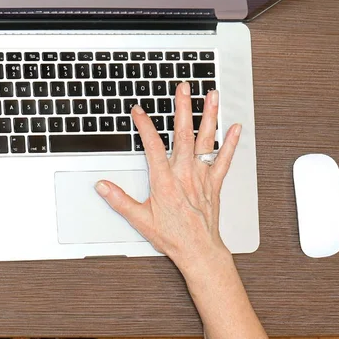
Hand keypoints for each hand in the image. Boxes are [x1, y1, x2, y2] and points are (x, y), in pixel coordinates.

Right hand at [95, 82, 241, 273]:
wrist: (198, 250)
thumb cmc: (172, 236)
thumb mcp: (140, 220)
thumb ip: (120, 200)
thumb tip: (103, 186)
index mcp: (164, 181)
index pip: (152, 146)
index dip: (144, 126)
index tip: (138, 111)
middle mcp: (184, 174)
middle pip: (183, 134)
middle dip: (183, 108)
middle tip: (184, 88)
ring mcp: (202, 177)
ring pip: (206, 141)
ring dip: (209, 117)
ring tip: (212, 96)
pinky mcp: (214, 183)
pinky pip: (224, 160)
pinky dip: (231, 143)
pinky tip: (235, 128)